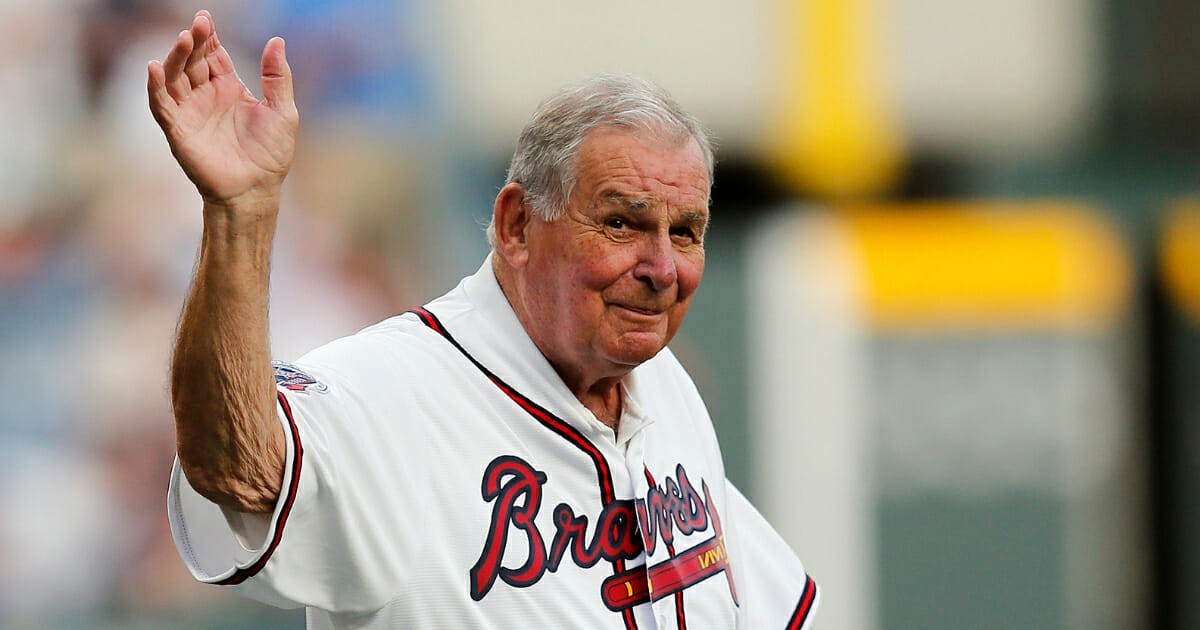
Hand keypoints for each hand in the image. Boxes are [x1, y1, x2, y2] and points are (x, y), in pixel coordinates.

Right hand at [148, 11, 298, 207]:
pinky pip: (161, 104)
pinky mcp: (178, 130)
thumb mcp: (283, 111)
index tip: (205, 18)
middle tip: (197, 24)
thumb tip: (277, 40)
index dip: (209, 37)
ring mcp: (190, 112)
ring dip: (175, 57)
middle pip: (192, 60)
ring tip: (182, 38)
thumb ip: (278, 76)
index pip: (213, 55)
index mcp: (229, 88)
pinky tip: (154, 67)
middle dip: (193, 41)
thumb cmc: (271, 155)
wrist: (256, 190)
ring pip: (175, 76)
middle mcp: (206, 96)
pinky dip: (155, 86)